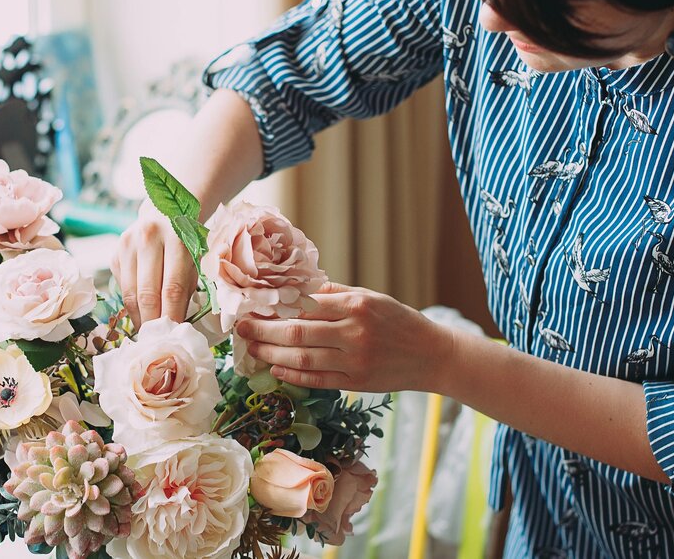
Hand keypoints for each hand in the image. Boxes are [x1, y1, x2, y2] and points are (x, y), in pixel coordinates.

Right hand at [112, 200, 198, 328]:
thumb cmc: (186, 242)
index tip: (174, 336)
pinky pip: (122, 287)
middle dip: (152, 322)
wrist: (165, 212)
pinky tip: (142, 310)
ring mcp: (126, 245)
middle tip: (158, 341)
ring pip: (129, 294)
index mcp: (176, 238)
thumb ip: (187, 289)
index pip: (172, 288)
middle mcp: (148, 238)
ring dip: (139, 318)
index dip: (172, 316)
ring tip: (149, 331)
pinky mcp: (115, 253)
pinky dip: (132, 304)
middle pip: (147, 293)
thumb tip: (177, 325)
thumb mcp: (195, 260)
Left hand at [235, 282, 456, 392]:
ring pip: (303, 359)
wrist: (431, 355)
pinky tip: (276, 368)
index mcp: (356, 305)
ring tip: (253, 349)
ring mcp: (355, 362)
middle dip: (264, 331)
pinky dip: (293, 375)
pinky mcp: (356, 384)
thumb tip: (294, 289)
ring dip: (272, 355)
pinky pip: (317, 380)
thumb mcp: (370, 297)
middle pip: (297, 332)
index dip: (275, 307)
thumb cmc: (397, 321)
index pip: (305, 304)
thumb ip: (333, 294)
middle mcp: (354, 333)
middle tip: (242, 329)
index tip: (255, 306)